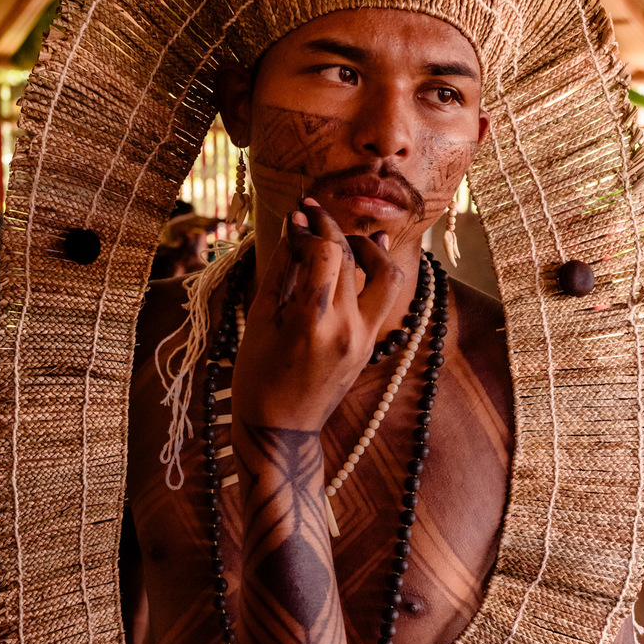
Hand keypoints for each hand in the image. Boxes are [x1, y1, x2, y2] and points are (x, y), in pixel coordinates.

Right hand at [232, 198, 403, 432]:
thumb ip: (281, 268)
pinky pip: (387, 298)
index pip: (326, 253)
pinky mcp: (372, 345)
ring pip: (386, 273)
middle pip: (351, 256)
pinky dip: (377, 270)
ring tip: (346, 238)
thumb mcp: (260, 319)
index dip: (310, 227)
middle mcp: (347, 328)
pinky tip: (368, 248)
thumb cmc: (257, 376)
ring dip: (369, 247)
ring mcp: (365, 338)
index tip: (295, 216)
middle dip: (330, 227)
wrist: (282, 430)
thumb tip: (293, 224)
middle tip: (311, 213)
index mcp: (312, 322)